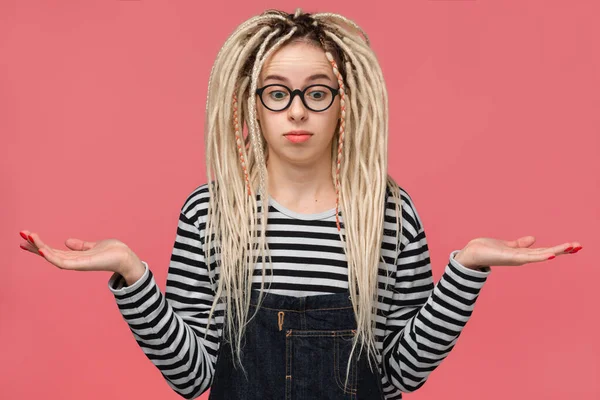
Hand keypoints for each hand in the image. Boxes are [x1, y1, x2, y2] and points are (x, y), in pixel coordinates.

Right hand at [19, 229, 137, 276]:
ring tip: (28, 237)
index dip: (39, 245)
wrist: (126, 258)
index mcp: (75, 257)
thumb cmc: (112, 252)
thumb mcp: (93, 246)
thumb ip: (80, 245)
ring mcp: (77, 265)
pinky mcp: (82, 265)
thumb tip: (67, 241)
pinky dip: (51, 256)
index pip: (53, 251)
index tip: (26, 236)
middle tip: (21, 235)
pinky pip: (63, 262)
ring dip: (39, 248)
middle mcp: (74, 262)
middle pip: (49, 254)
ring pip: (53, 257)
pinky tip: (41, 249)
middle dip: (34, 245)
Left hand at [454, 236, 581, 269]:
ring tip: (571, 247)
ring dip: (556, 251)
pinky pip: (526, 257)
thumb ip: (520, 244)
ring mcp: (516, 259)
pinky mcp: (509, 258)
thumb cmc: (486, 250)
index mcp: (522, 254)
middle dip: (563, 250)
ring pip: (540, 255)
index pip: (544, 250)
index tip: (574, 245)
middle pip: (546, 253)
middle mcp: (522, 258)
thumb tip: (533, 239)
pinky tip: (550, 254)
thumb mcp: (507, 245)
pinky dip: (539, 256)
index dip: (559, 248)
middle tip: (580, 246)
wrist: (471, 255)